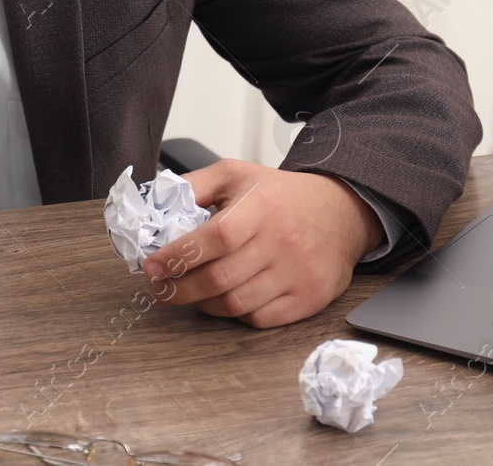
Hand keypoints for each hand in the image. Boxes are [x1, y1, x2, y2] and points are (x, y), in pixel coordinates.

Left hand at [141, 159, 383, 328]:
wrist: (340, 212)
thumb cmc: (281, 196)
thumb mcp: (236, 174)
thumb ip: (194, 184)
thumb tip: (157, 203)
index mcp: (259, 208)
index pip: (214, 239)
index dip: (178, 256)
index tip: (151, 267)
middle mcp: (280, 242)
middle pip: (219, 278)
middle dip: (179, 289)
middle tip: (160, 289)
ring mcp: (296, 273)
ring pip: (236, 304)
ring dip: (203, 304)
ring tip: (190, 294)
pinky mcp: (308, 297)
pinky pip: (260, 318)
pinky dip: (235, 315)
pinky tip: (224, 300)